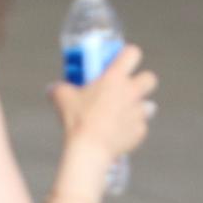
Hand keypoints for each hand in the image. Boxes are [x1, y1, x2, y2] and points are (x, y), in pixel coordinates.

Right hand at [50, 45, 158, 161]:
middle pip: (150, 78)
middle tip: (127, 88)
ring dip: (140, 107)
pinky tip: (119, 133)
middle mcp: (131, 92)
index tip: (121, 61)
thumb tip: (53, 89)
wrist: (90, 148)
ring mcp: (138, 112)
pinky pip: (140, 127)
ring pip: (150, 105)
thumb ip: (60, 89)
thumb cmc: (77, 119)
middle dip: (142, 82)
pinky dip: (131, 129)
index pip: (133, 53)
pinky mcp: (140, 131)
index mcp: (115, 77)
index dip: (128, 55)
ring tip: (124, 113)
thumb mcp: (62, 98)